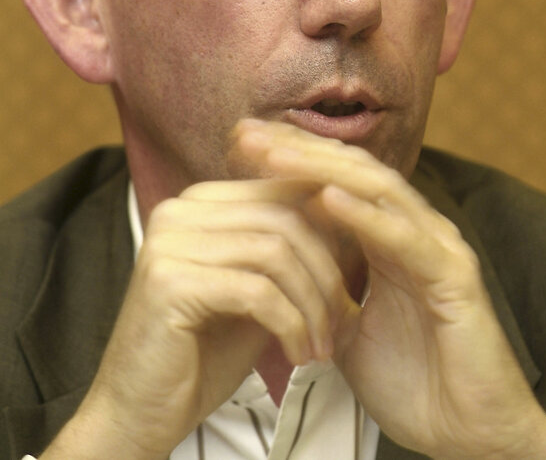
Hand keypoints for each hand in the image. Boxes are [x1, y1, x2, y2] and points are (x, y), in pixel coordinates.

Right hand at [42, 173, 351, 459]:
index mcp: (199, 202)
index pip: (281, 192)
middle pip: (284, 219)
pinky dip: (291, 325)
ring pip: (276, 252)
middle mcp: (179, 210)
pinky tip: (298, 355)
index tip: (349, 278)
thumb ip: (286, 252)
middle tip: (342, 321)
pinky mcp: (169, 280)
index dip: (328, 231)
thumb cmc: (200, 352)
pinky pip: (257, 292)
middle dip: (326, 273)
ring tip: (322, 344)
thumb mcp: (254, 290)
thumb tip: (345, 222)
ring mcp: (170, 241)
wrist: (140, 411)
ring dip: (313, 304)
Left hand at [236, 118, 545, 459]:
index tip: (239, 144)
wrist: (465, 432)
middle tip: (247, 133)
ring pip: (377, 189)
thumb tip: (271, 267)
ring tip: (274, 154)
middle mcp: (413, 229)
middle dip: (298, 148)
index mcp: (388, 235)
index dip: (289, 157)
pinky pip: (405, 238)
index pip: (335, 178)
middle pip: (352, 170)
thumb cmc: (411, 379)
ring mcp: (436, 247)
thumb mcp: (345, 324)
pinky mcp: (453, 276)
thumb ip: (320, 286)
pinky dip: (365, 216)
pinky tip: (327, 198)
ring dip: (323, 168)